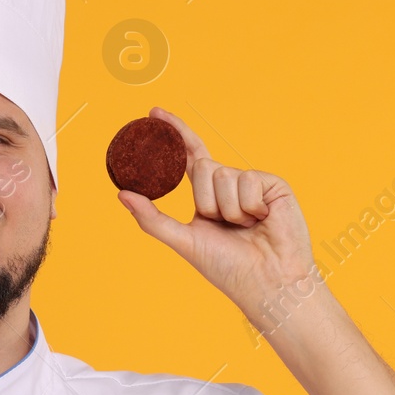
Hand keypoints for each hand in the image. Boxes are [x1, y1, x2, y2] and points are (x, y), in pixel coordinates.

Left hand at [118, 107, 317, 309]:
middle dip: (206, 201)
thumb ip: (152, 218)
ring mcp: (252, 182)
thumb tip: (121, 193)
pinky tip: (263, 221)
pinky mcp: (273, 184)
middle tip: (224, 226)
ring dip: (228, 209)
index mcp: (208, 195)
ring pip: (223, 174)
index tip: (154, 112)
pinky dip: (249, 207)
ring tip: (246, 227)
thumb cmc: (228, 268)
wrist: (267, 282)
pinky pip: (247, 181)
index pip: (189, 156)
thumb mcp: (184, 241)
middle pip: (203, 166)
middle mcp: (228, 185)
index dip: (174, 132)